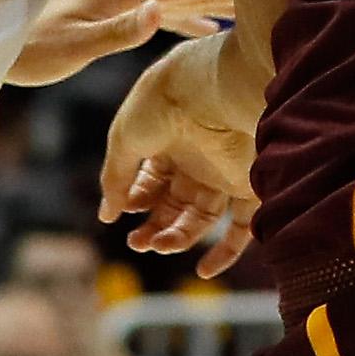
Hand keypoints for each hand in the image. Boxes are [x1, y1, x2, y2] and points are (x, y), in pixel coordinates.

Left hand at [6, 0, 231, 87]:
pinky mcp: (114, 16)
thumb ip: (119, 31)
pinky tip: (205, 29)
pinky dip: (190, 18)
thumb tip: (160, 11)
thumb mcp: (74, 47)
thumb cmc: (30, 50)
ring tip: (251, 5)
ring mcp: (121, 2)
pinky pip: (164, 14)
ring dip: (213, 1)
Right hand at [100, 35, 258, 278]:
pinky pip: (241, 228)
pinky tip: (203, 270)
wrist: (212, 84)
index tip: (122, 210)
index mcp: (166, 139)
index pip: (148, 182)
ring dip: (176, 240)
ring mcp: (222, 172)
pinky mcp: (248, 184)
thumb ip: (114, 178)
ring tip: (158, 246)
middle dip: (152, 227)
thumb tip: (107, 216)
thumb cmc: (165, 100)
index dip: (133, 200)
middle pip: (171, 205)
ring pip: (199, 220)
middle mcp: (196, 157)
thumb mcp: (124, 136)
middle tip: (138, 243)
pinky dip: (224, 253)